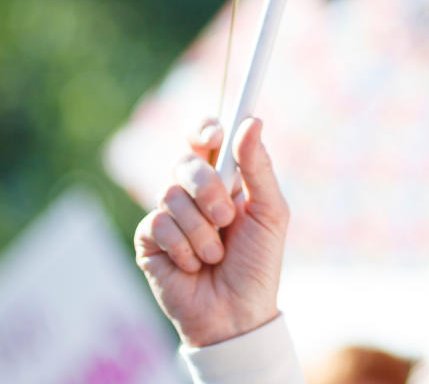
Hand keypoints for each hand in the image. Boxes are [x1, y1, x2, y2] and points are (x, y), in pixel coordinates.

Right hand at [134, 116, 288, 346]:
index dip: (205, 130)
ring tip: (215, 254)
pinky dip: (183, 247)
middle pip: (185, 162)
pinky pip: (156, 224)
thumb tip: (252, 121)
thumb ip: (259, 167)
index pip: (206, 140)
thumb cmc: (258, 262)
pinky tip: (194, 266)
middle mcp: (195, 192)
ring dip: (200, 229)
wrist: (235, 313)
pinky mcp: (150, 240)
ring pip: (170, 194)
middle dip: (206, 187)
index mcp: (226, 179)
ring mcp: (170, 215)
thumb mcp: (270, 213)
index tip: (214, 135)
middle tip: (226, 217)